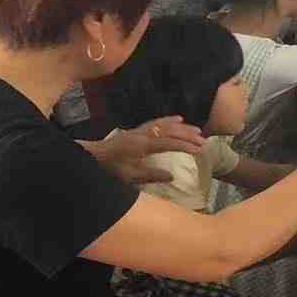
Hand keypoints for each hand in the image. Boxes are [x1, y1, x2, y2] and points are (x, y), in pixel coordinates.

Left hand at [88, 117, 204, 184]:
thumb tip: (172, 175)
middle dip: (188, 135)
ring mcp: (140, 130)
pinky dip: (169, 120)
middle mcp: (143, 134)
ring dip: (182, 127)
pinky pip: (156, 121)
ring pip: (165, 124)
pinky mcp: (138, 130)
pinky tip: (178, 119)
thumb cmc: (111, 168)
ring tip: (197, 130)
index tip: (199, 149)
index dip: (185, 145)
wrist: (93, 156)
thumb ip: (151, 175)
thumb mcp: (130, 176)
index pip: (168, 143)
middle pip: (170, 131)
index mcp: (142, 145)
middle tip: (203, 140)